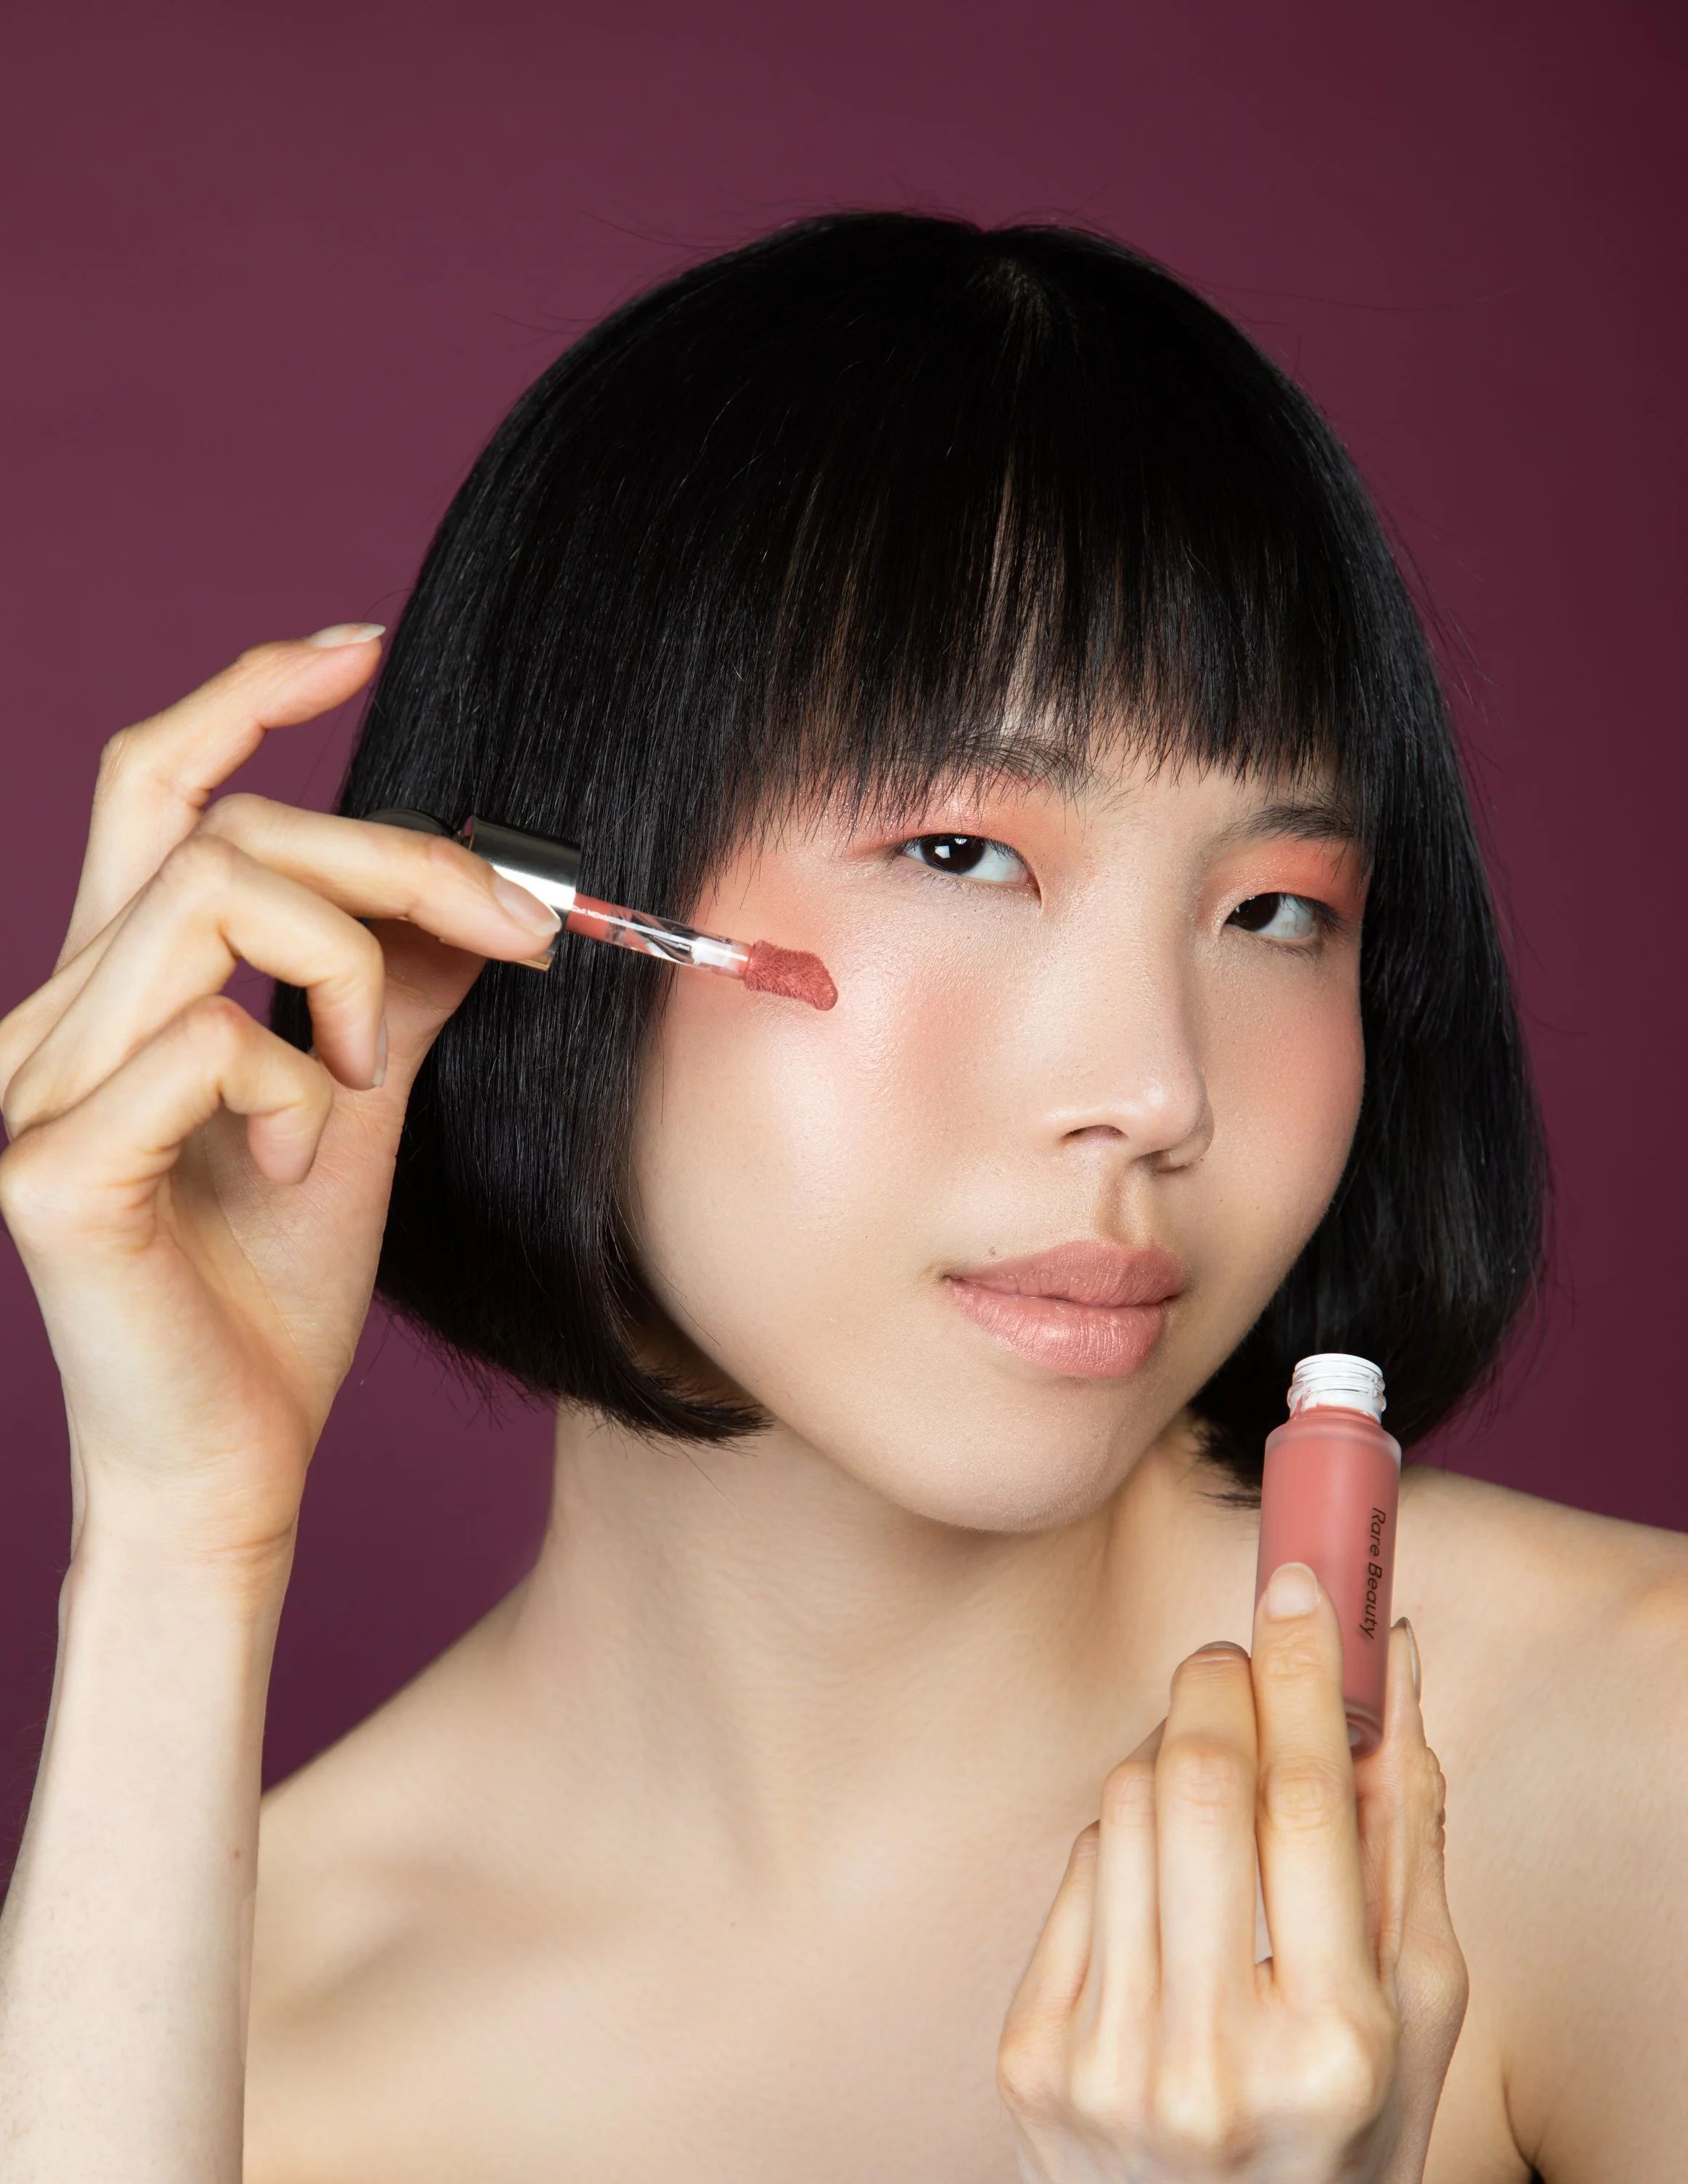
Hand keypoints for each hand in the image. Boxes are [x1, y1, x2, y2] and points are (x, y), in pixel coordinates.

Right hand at [0, 631, 563, 1579]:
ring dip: (343, 980)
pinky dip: (300, 1090)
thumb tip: (470, 895)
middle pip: (227, 833)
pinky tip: (307, 1161)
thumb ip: (386, 988)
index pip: (154, 789)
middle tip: (519, 934)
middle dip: (398, 863)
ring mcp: (28, 1088)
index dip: (246, 693)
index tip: (360, 643)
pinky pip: (210, 1042)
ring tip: (363, 1085)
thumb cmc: (277, 1290)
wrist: (234, 1456)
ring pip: (217, 907)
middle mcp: (44, 1017)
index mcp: (111, 991)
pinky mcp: (49, 1168)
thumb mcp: (355, 1101)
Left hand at [998, 1569, 1465, 2182]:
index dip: (1305, 1671)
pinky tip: (1164, 1885)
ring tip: (1213, 1801)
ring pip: (1121, 1803)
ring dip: (1169, 1756)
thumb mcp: (1416, 2000)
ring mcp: (1107, 2061)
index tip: (1302, 1584)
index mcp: (1334, 2043)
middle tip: (1238, 1655)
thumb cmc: (1343, 2120)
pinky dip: (1123, 1840)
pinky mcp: (1030, 2055)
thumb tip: (1392, 1662)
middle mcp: (1213, 2058)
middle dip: (1217, 1682)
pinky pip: (1076, 1866)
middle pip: (1193, 1780)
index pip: (1308, 1803)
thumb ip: (1407, 1829)